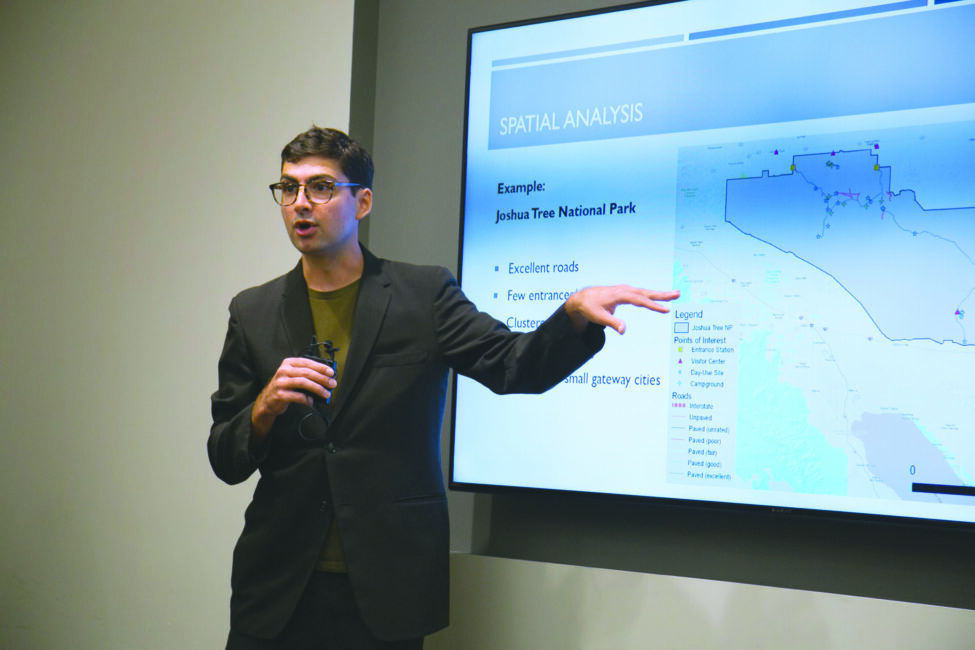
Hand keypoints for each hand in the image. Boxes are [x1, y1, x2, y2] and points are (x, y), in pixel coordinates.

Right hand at [250, 357, 335, 439]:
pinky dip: (307, 399)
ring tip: (326, 393)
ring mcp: (281, 382)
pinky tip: (312, 401)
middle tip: (332, 383)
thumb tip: (326, 377)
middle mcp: (283, 371)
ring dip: (318, 388)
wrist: (268, 399)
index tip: (331, 372)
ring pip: (303, 383)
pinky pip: (298, 396)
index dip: (321, 367)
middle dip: (322, 378)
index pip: (307, 362)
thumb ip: (307, 374)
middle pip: (307, 372)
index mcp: (288, 363)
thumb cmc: (285, 386)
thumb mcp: (294, 376)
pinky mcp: (280, 395)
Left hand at [564, 285, 679, 334]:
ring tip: (675, 295)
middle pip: (646, 293)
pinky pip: (641, 294)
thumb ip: (612, 323)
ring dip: (659, 294)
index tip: (666, 310)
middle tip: (678, 294)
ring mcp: (625, 290)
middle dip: (662, 294)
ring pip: (645, 292)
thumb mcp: (599, 317)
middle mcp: (624, 290)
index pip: (639, 300)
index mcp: (619, 294)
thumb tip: (623, 331)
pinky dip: (651, 296)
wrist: (582, 299)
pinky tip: (659, 298)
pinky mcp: (625, 293)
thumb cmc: (590, 308)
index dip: (653, 305)